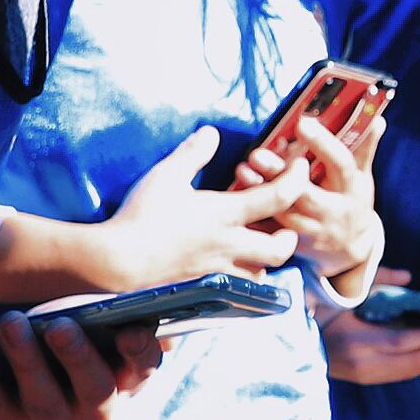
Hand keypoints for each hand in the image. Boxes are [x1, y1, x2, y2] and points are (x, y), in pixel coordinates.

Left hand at [0, 306, 158, 419]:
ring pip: (42, 399)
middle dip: (77, 356)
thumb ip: (100, 308)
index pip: (143, 368)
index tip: (131, 330)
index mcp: (122, 381)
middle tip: (60, 326)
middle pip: (95, 389)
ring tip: (10, 322)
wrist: (4, 394)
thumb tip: (116, 269)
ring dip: (26, 358)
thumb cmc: (54, 347)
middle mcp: (94, 412)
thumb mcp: (83, 329)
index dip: (140, 351)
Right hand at [84, 126, 304, 289]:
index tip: (300, 166)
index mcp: (224, 214)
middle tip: (285, 221)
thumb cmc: (141, 215)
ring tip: (259, 243)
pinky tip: (232, 264)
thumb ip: (192, 154)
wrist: (118, 261)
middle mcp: (228, 244)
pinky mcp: (202, 283)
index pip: (277, 198)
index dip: (296, 180)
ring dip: (267, 259)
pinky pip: (235, 286)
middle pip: (279, 249)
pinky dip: (243, 276)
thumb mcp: (166, 175)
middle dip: (291, 235)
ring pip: (260, 273)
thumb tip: (210, 133)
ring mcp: (216, 268)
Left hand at [244, 109, 382, 296]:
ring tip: (242, 172)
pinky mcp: (297, 244)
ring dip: (261, 193)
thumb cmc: (353, 201)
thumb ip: (365, 148)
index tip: (302, 123)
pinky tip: (240, 196)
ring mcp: (315, 231)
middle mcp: (335, 211)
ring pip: (285, 214)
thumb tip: (377, 119)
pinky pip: (273, 231)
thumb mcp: (362, 176)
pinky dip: (256, 214)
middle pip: (306, 194)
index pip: (341, 164)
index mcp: (353, 189)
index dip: (323, 144)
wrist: (351, 249)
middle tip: (257, 154)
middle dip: (281, 174)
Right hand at [318, 266, 419, 385]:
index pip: (403, 342)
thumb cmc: (316, 307)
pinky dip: (419, 362)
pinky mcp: (363, 378)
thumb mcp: (343, 290)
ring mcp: (362, 374)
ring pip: (408, 372)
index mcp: (356, 339)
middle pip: (412, 363)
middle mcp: (362, 363)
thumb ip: (376, 281)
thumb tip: (409, 279)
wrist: (290, 340)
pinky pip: (399, 373)